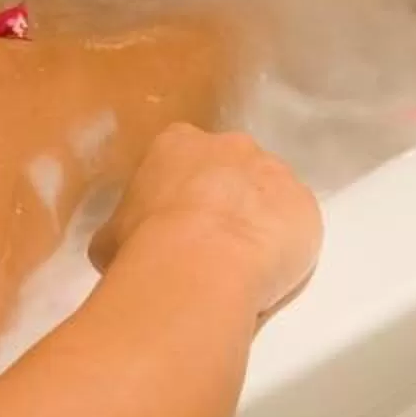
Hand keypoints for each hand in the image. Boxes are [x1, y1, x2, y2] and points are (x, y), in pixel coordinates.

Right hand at [90, 124, 321, 318]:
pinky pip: (296, 224)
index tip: (174, 224)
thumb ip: (123, 230)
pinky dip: (284, 245)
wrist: (199, 264)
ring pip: (268, 195)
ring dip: (257, 221)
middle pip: (230, 168)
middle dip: (224, 200)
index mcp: (176, 144)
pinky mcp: (306, 204)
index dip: (178, 193)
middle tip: (210, 245)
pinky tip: (265, 273)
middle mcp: (230, 145)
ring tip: (240, 265)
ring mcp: (274, 170)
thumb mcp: (110, 238)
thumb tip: (121, 246)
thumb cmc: (143, 245)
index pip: (180, 158)